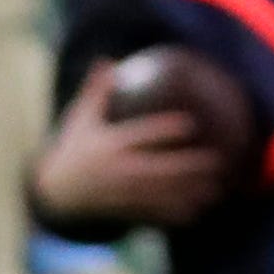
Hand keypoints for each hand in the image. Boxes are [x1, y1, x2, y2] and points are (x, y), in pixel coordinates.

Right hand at [30, 61, 228, 223]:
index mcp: (109, 146)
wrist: (57, 192)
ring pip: (160, 195)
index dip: (164, 130)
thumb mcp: (80, 119)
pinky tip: (198, 209)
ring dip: (188, 193)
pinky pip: (152, 213)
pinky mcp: (123, 209)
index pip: (141, 136)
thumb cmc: (74, 148)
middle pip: (158, 169)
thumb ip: (96, 91)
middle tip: (216, 160)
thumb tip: (108, 60)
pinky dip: (174, 213)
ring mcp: (121, 194)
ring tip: (216, 188)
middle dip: (187, 167)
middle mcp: (117, 171)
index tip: (190, 124)